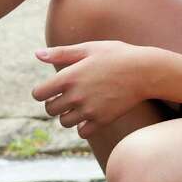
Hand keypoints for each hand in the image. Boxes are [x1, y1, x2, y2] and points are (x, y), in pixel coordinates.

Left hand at [31, 41, 153, 137]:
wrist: (145, 71)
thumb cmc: (116, 55)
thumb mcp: (88, 49)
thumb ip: (61, 53)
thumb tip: (36, 54)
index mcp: (69, 76)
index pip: (39, 94)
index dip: (42, 91)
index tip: (51, 88)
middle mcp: (76, 95)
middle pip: (50, 110)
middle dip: (54, 103)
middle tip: (66, 96)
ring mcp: (89, 110)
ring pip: (64, 122)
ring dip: (68, 115)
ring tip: (79, 104)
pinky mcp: (102, 120)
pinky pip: (82, 132)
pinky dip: (82, 126)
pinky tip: (89, 115)